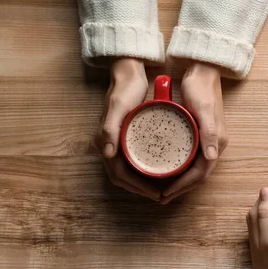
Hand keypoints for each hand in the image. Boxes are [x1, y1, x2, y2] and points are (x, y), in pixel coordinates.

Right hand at [99, 58, 159, 200]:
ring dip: (142, 183)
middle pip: (123, 177)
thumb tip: (106, 153)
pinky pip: (134, 161)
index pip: (119, 174)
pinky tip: (159, 171)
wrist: (127, 73)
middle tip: (162, 195)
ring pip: (128, 171)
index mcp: (105, 141)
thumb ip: (110, 129)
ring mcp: (117, 142)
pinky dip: (144, 170)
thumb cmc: (124, 89)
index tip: (156, 193)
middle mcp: (108, 145)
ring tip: (162, 188)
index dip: (137, 187)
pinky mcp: (126, 137)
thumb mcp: (119, 107)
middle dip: (141, 189)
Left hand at [160, 62, 228, 204]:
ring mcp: (207, 140)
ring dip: (181, 181)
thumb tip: (211, 158)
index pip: (201, 173)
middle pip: (198, 175)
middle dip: (181, 188)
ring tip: (163, 189)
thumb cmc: (201, 88)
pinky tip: (168, 169)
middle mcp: (214, 144)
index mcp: (216, 142)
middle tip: (162, 198)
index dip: (184, 186)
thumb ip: (209, 134)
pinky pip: (191, 159)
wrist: (203, 70)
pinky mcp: (199, 134)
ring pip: (195, 169)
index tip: (166, 194)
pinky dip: (180, 168)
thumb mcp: (204, 110)